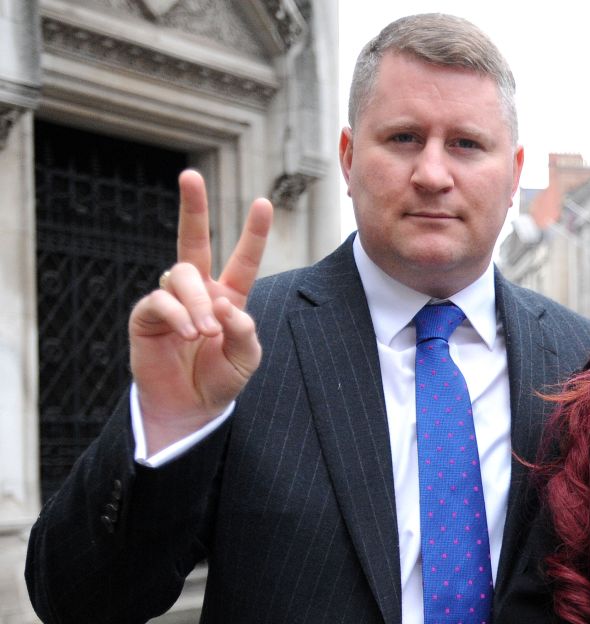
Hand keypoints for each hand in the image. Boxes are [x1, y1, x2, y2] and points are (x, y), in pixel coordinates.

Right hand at [129, 170, 272, 453]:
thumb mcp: (247, 358)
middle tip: (189, 175)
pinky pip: (160, 300)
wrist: (190, 407)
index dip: (253, 232)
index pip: (243, 258)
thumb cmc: (221, 379)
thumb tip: (227, 306)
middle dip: (192, 206)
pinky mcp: (147, 314)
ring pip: (182, 275)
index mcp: (229, 295)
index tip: (263, 203)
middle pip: (193, 239)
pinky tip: (188, 332)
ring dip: (196, 302)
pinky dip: (177, 315)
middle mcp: (199, 289)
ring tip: (205, 334)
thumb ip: (245, 332)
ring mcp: (171, 299)